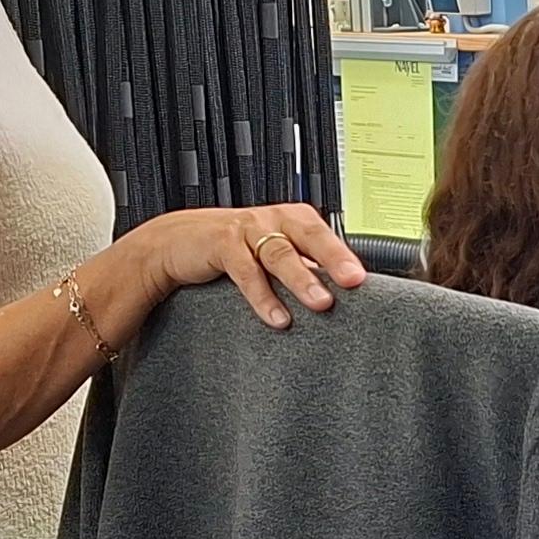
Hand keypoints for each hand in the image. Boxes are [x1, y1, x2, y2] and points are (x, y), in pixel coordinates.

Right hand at [124, 204, 367, 330]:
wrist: (175, 242)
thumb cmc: (231, 249)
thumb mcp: (270, 254)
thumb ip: (301, 267)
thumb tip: (340, 292)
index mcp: (292, 220)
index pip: (325, 235)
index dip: (345, 255)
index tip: (363, 279)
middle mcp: (273, 220)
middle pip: (310, 235)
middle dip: (333, 258)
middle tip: (353, 281)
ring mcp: (247, 229)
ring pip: (280, 253)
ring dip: (302, 279)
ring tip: (322, 304)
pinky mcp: (221, 243)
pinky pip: (246, 271)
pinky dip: (262, 296)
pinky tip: (278, 318)